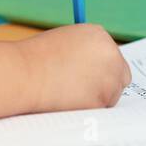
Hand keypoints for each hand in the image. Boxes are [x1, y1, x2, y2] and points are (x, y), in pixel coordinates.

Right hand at [17, 23, 131, 112]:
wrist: (24, 74)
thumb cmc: (35, 59)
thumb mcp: (65, 43)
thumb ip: (84, 52)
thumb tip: (92, 70)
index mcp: (100, 35)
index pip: (112, 56)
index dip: (101, 69)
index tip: (89, 77)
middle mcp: (111, 54)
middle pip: (121, 76)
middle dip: (107, 85)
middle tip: (85, 93)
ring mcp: (110, 77)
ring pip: (111, 96)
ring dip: (96, 99)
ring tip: (68, 95)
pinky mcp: (103, 99)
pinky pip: (100, 110)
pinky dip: (87, 110)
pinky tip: (68, 102)